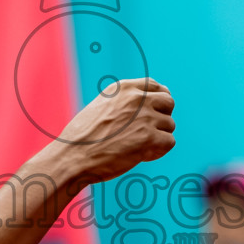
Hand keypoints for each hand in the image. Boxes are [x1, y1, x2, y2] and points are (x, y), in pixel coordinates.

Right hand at [56, 78, 175, 184]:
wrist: (73, 157)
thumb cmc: (82, 138)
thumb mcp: (100, 107)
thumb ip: (123, 103)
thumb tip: (147, 108)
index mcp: (124, 88)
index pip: (155, 86)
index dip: (158, 100)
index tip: (155, 112)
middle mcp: (137, 99)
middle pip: (168, 102)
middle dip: (162, 117)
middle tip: (149, 132)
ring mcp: (145, 118)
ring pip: (169, 125)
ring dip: (158, 137)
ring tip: (137, 147)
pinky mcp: (150, 138)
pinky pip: (169, 142)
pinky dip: (159, 151)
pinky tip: (142, 156)